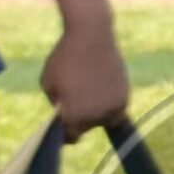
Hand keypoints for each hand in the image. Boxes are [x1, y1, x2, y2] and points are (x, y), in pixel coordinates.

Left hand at [41, 20, 129, 139]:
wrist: (92, 35)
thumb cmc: (64, 58)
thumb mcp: (48, 84)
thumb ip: (57, 104)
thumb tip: (65, 115)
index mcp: (74, 117)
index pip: (70, 138)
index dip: (63, 132)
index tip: (61, 121)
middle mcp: (97, 117)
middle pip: (88, 128)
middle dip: (79, 119)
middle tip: (74, 100)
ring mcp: (114, 107)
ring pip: (105, 120)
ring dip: (97, 113)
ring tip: (88, 93)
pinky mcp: (126, 95)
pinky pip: (116, 108)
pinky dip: (108, 103)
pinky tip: (99, 87)